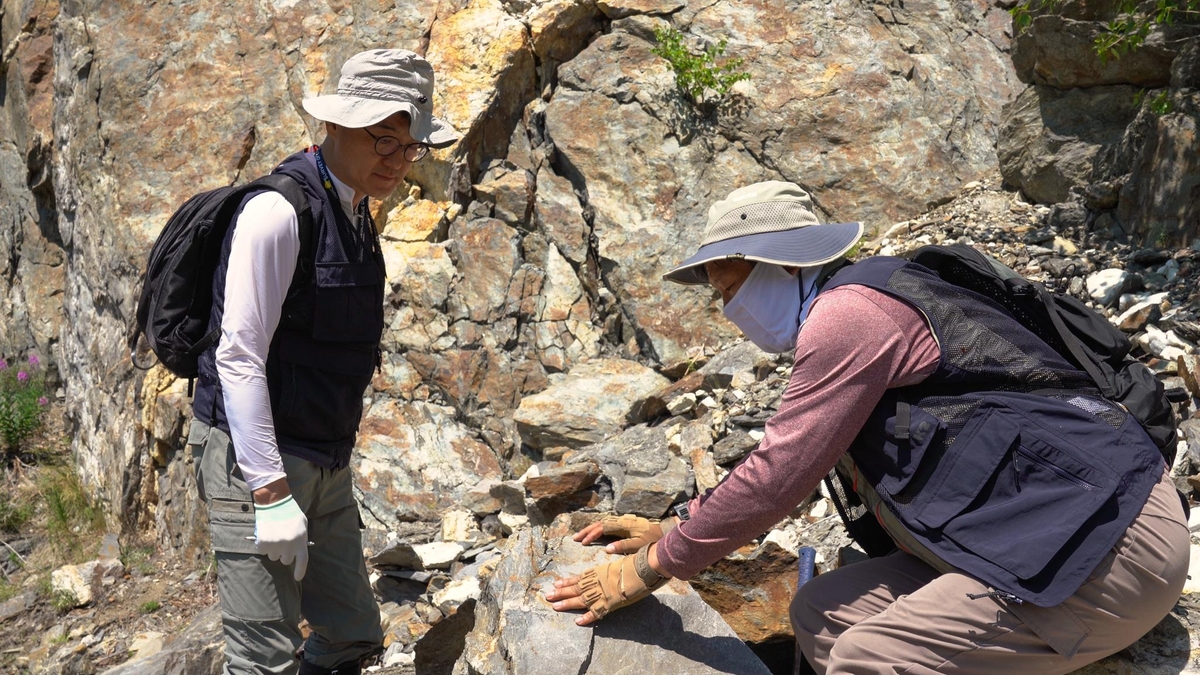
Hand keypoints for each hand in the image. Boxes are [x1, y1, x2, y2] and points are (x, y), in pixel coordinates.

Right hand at [253, 494, 308, 580]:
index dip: (300, 571)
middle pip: (285, 560)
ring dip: (273, 549)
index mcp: (300, 542)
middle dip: (284, 553)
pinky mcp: (263, 543)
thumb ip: (301, 539)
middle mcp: (289, 546)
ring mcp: (275, 546)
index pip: (302, 562)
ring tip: (275, 534)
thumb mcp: (302, 525)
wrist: (275, 502)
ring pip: (273, 556)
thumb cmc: (290, 513)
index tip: (297, 578)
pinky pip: (262, 551)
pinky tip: (267, 533)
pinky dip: (263, 545)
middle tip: (282, 540)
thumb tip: (298, 552)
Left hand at [546, 545, 667, 624]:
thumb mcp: (619, 563)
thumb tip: (608, 572)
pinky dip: (587, 617)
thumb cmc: (636, 561)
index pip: (579, 577)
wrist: (645, 567)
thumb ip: (610, 569)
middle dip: (561, 592)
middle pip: (576, 588)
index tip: (556, 583)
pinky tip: (578, 621)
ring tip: (555, 606)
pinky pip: (596, 612)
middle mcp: (598, 582)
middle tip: (547, 596)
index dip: (567, 581)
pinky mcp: (611, 603)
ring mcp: (603, 592)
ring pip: (581, 599)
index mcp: (599, 571)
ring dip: (567, 603)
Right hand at [574, 514, 676, 554]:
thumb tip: (606, 549)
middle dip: (587, 530)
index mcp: (622, 524)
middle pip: (599, 523)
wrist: (664, 530)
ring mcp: (622, 521)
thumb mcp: (638, 544)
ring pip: (602, 523)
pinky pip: (607, 525)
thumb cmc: (652, 539)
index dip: (591, 534)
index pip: (602, 527)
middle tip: (575, 538)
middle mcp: (620, 520)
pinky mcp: (624, 524)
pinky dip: (598, 529)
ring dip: (591, 529)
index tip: (583, 542)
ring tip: (581, 537)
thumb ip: (622, 546)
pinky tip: (594, 534)